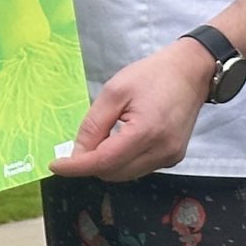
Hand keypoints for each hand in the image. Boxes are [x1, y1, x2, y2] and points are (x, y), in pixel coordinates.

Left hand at [52, 38, 218, 181]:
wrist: (190, 72)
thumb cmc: (151, 76)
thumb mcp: (114, 92)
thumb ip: (94, 125)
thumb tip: (78, 153)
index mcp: (146, 133)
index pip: (104, 162)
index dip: (77, 167)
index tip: (55, 165)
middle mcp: (162, 152)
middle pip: (114, 173)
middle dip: (91, 164)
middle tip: (80, 143)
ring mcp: (171, 157)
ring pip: (125, 174)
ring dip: (106, 164)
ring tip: (102, 138)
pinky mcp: (174, 157)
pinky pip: (139, 168)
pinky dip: (122, 161)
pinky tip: (119, 141)